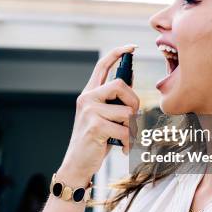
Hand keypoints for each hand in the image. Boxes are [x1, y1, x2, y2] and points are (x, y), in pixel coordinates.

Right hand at [59, 44, 139, 181]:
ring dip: (131, 128)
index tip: (131, 46)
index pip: (102, 65)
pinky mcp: (95, 127)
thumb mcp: (103, 116)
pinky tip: (121, 148)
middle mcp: (87, 98)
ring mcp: (90, 112)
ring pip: (127, 111)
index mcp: (89, 93)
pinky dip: (128, 142)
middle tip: (132, 118)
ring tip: (123, 138)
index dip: (118, 53)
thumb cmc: (94, 140)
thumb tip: (130, 82)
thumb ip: (113, 100)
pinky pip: (125, 130)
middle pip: (121, 85)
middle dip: (134, 101)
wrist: (77, 165)